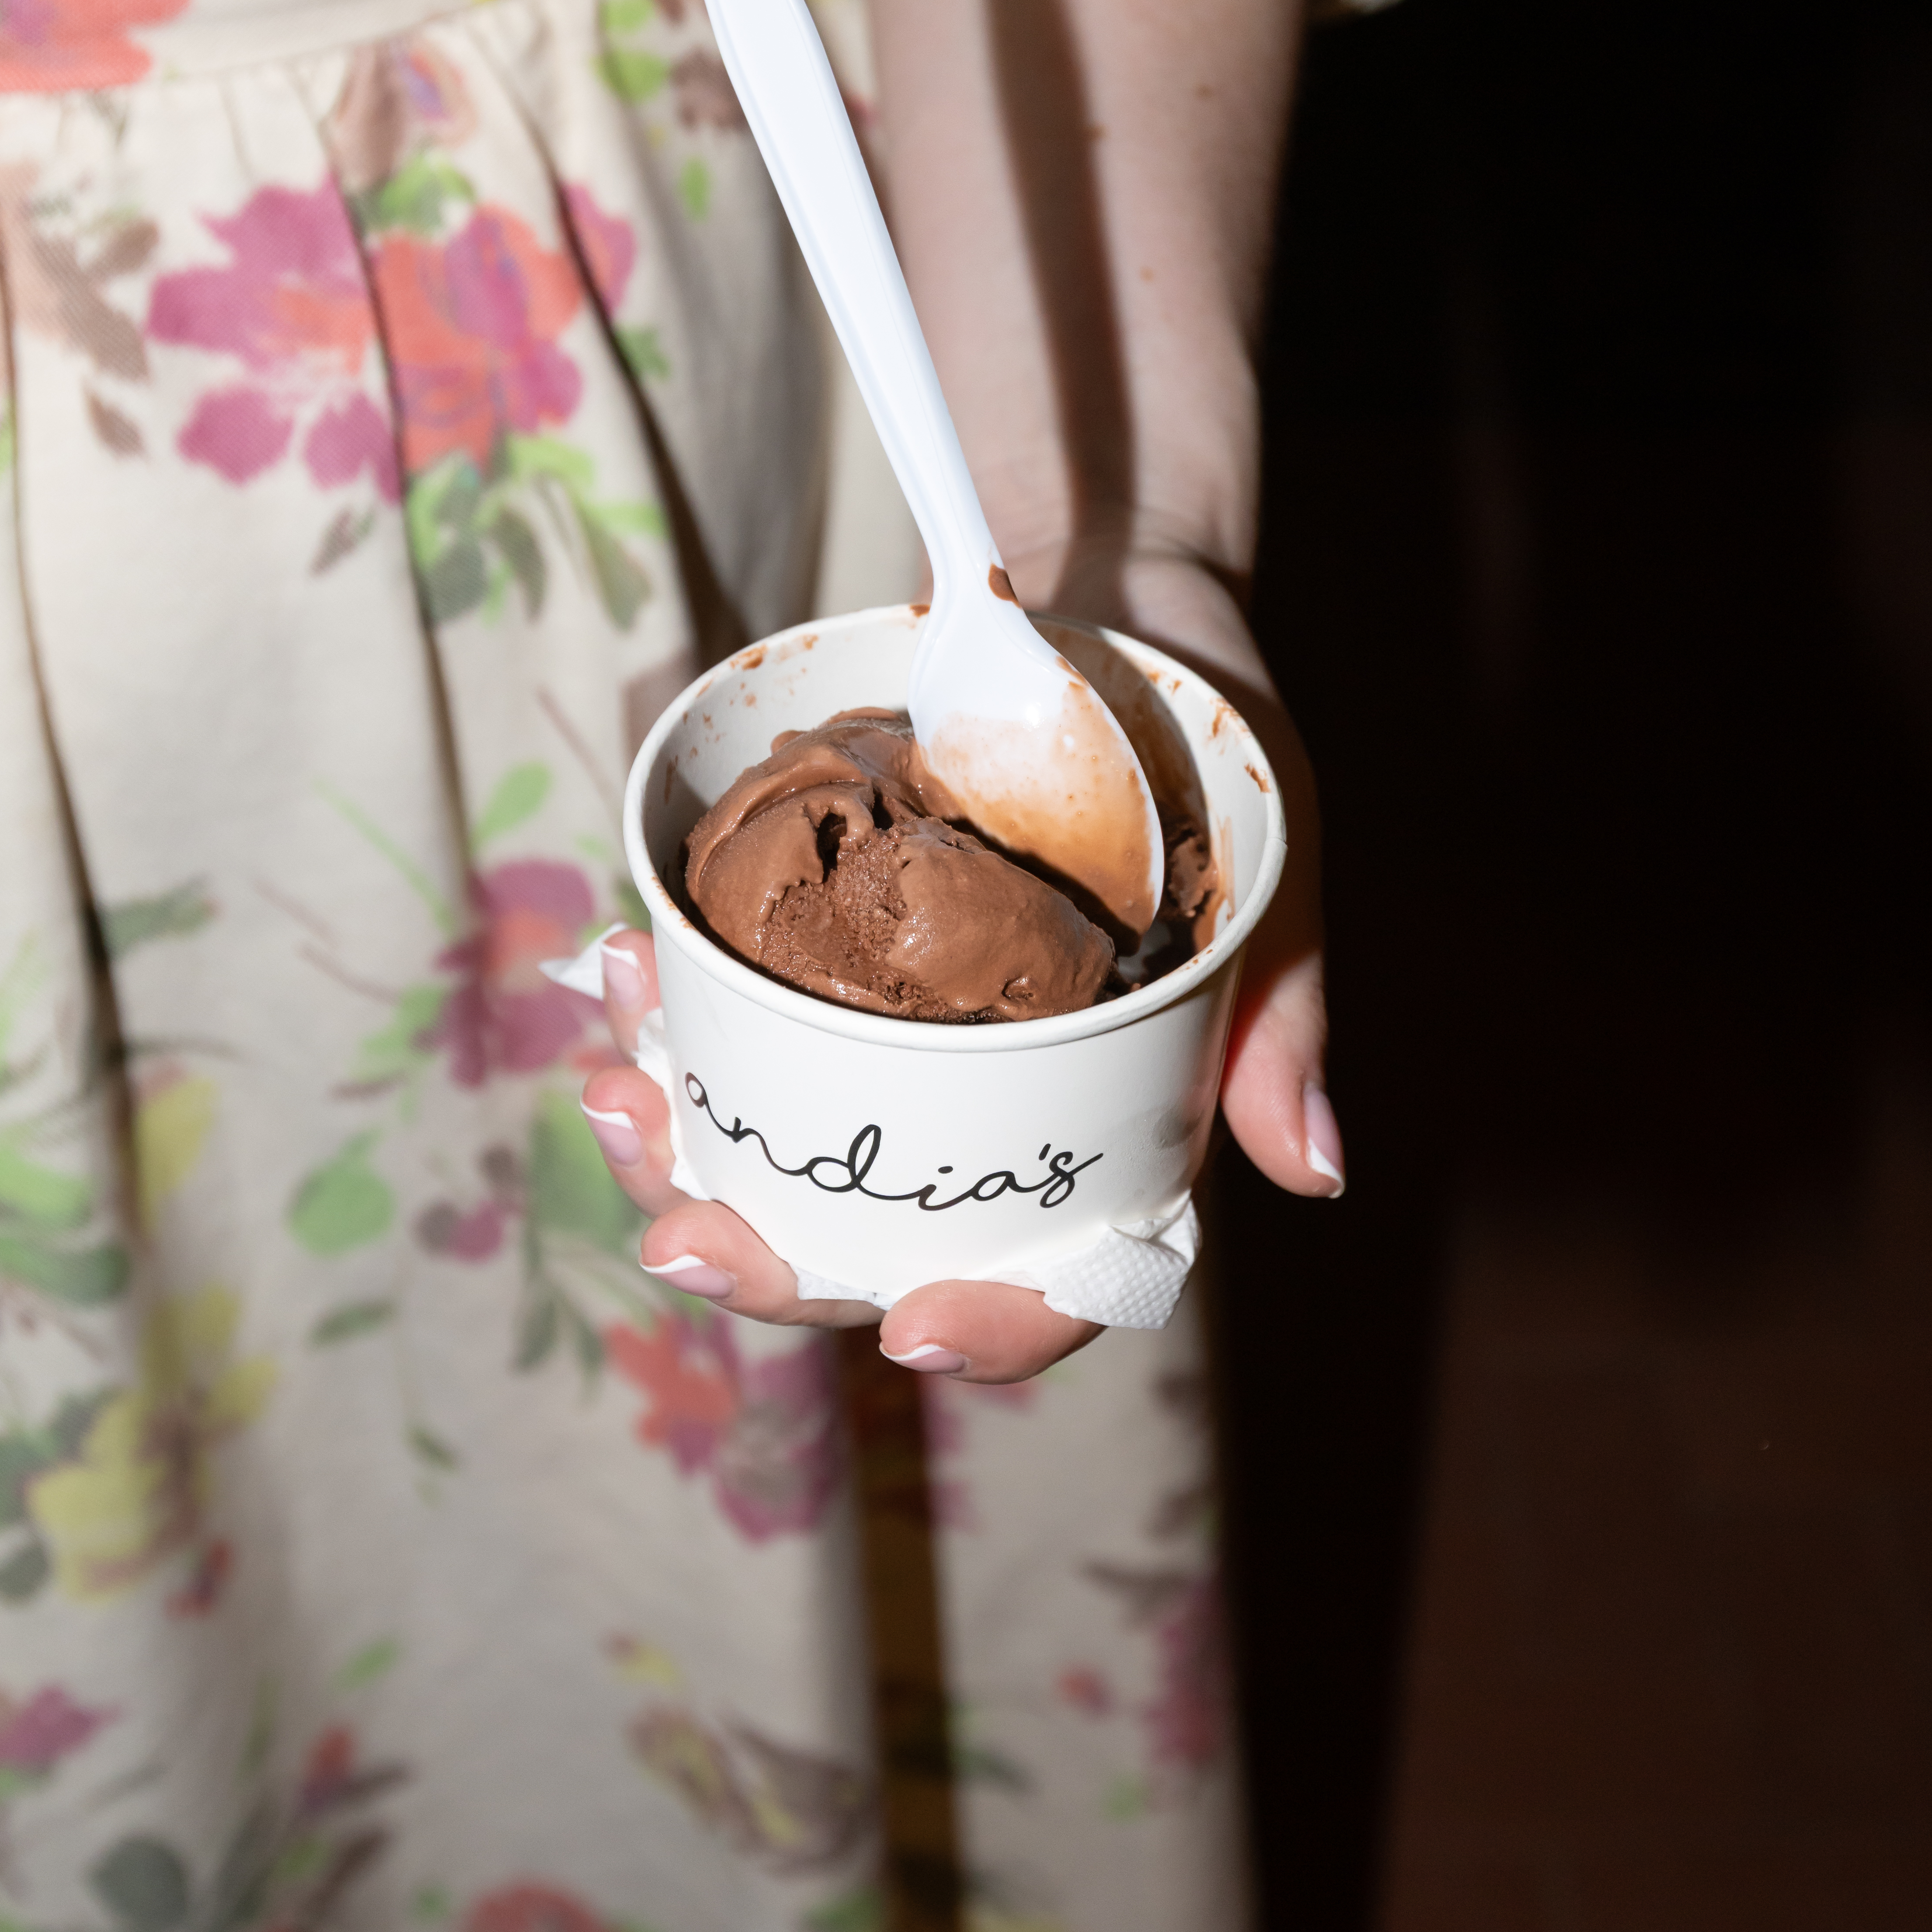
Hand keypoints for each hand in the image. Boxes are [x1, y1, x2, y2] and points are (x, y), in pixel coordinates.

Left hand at [576, 554, 1335, 1388]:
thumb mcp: (1274, 860)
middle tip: (681, 1238)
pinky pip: (722, 1012)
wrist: (1116, 601)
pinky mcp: (816, 944)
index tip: (906, 1329)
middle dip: (762, 1259)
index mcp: (1101, 1123)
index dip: (985, 1330)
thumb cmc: (1212, 740)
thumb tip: (1314, 1172)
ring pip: (768, 1148)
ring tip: (617, 1095)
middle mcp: (981, 1103)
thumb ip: (1282, 1017)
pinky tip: (617, 967)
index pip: (1053, 1281)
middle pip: (870, 1243)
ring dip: (676, 1146)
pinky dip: (659, 1007)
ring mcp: (888, 1031)